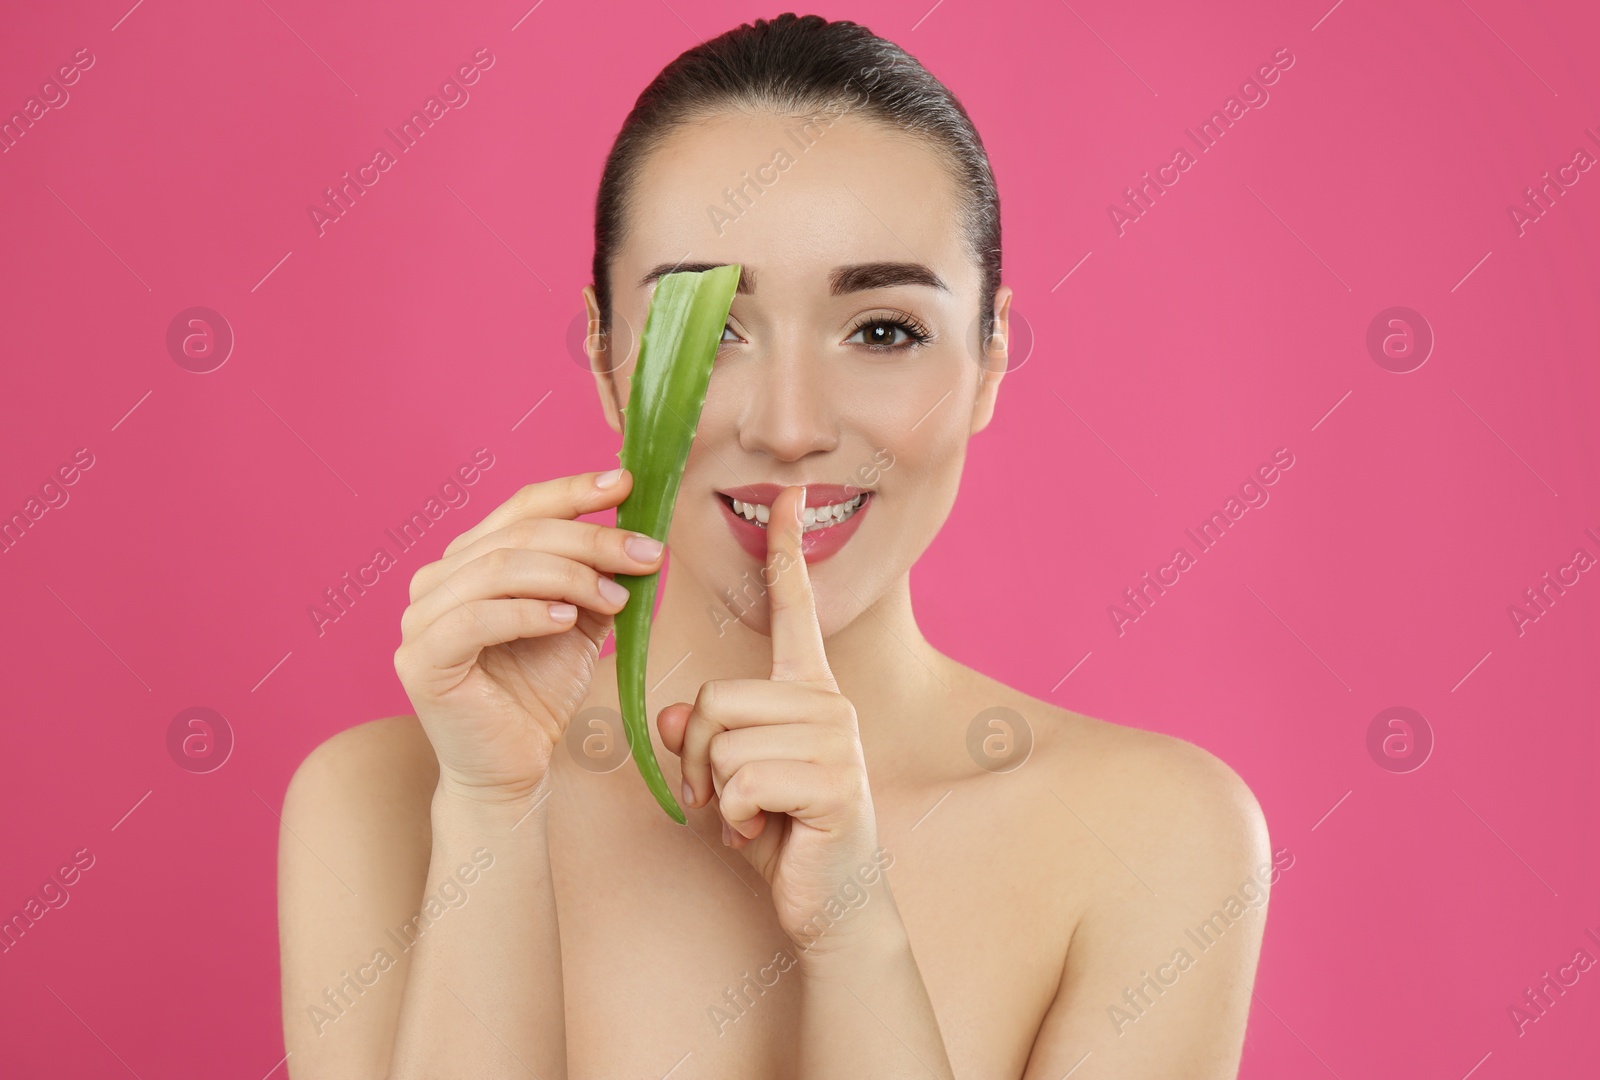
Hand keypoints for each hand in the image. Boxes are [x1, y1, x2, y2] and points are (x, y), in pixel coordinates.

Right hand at [394, 469, 665, 803]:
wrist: (512, 767)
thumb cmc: (539, 693)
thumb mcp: (581, 620)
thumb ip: (599, 575)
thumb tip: (641, 533)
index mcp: (471, 559)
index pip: (522, 507)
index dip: (574, 492)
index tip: (626, 485)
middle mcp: (438, 579)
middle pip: (519, 535)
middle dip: (591, 540)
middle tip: (646, 555)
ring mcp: (421, 618)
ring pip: (500, 568)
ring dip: (569, 576)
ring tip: (615, 598)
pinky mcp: (420, 660)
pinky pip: (476, 619)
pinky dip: (527, 612)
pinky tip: (567, 620)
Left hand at [657, 486, 883, 946]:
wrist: (831, 904)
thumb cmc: (779, 834)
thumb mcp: (724, 777)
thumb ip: (698, 735)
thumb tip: (670, 716)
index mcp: (806, 689)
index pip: (796, 608)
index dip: (788, 551)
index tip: (790, 493)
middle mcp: (828, 702)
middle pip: (715, 695)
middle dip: (698, 754)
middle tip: (724, 796)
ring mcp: (835, 740)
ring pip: (723, 738)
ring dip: (715, 789)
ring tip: (749, 816)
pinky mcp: (832, 782)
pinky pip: (742, 779)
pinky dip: (735, 816)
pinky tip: (763, 834)